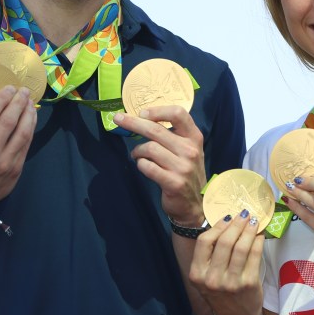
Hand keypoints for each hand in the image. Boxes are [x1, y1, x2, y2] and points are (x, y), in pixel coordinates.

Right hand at [0, 86, 37, 209]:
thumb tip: (0, 105)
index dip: (2, 98)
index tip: (9, 88)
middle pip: (9, 121)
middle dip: (18, 102)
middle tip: (23, 91)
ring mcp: (5, 163)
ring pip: (22, 132)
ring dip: (29, 114)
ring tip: (30, 102)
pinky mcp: (16, 170)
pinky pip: (26, 145)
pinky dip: (30, 129)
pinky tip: (31, 119)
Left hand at [112, 106, 206, 224]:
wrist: (195, 204)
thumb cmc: (186, 172)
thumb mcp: (188, 150)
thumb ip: (173, 135)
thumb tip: (142, 119)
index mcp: (194, 137)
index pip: (178, 113)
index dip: (158, 110)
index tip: (142, 113)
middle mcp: (190, 150)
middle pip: (156, 129)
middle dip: (133, 122)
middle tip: (118, 119)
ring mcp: (183, 167)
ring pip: (149, 148)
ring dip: (137, 150)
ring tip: (136, 154)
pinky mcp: (174, 182)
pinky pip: (147, 167)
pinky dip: (141, 164)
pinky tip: (143, 166)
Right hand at [190, 211, 265, 314]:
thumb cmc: (220, 292)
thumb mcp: (206, 276)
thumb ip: (210, 255)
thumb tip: (225, 223)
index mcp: (197, 274)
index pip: (204, 242)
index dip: (217, 226)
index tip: (227, 218)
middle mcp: (212, 279)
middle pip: (224, 242)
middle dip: (236, 224)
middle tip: (244, 214)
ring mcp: (231, 282)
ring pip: (241, 247)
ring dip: (248, 230)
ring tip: (253, 221)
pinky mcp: (248, 284)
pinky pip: (254, 255)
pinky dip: (258, 241)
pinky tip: (259, 235)